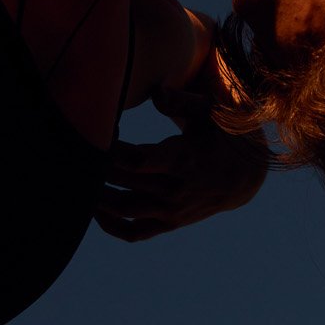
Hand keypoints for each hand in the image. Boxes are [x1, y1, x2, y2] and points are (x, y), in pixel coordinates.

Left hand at [93, 115, 269, 241]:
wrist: (243, 177)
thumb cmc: (221, 134)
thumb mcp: (209, 111)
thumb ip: (182, 101)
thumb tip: (155, 92)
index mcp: (183, 159)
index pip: (136, 160)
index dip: (112, 147)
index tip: (105, 128)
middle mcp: (174, 189)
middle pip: (123, 181)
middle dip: (98, 163)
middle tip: (86, 142)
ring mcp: (170, 210)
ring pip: (123, 209)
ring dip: (97, 194)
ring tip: (81, 172)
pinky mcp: (167, 223)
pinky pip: (133, 232)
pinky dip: (109, 225)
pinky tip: (95, 207)